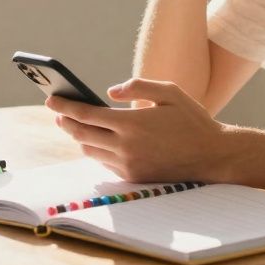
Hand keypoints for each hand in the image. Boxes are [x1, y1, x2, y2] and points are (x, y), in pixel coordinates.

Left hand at [45, 78, 230, 181]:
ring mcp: (128, 165)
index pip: (86, 114)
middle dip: (66, 122)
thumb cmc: (192, 120)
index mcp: (131, 123)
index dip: (65, 106)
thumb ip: (137, 86)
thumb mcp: (169, 93)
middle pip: (81, 134)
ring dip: (79, 137)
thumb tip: (109, 93)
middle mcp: (126, 147)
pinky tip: (96, 141)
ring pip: (90, 151)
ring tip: (74, 125)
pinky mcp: (134, 177)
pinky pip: (105, 163)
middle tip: (58, 112)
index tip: (50, 100)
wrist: (213, 157)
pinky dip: (96, 151)